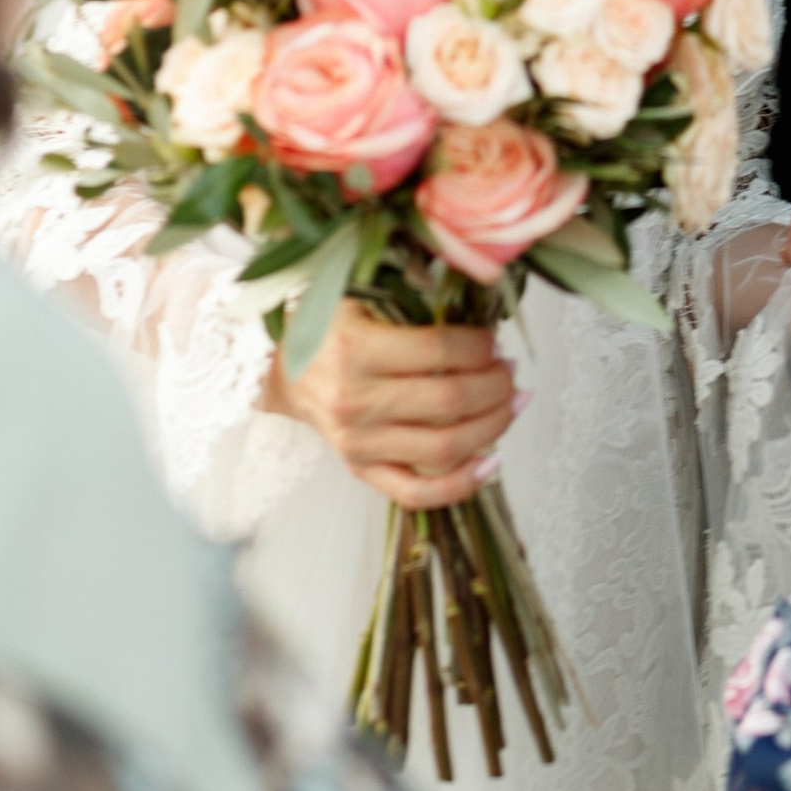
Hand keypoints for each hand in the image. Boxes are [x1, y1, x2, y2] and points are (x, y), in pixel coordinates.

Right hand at [274, 301, 518, 511]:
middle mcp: (355, 400)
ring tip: (510, 405)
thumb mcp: (361, 297)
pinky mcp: (360, 469)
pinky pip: (416, 492)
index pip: (439, 351)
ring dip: (492, 426)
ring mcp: (358, 442)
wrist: (280, 371)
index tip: (494, 342)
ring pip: (443, 448)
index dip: (480, 347)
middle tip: (510, 373)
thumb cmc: (327, 330)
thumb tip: (482, 314)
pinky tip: (491, 463)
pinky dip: (461, 484)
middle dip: (495, 386)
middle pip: (449, 401)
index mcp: (354, 348)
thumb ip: (414, 300)